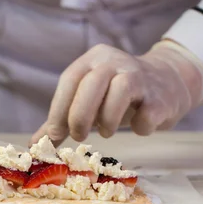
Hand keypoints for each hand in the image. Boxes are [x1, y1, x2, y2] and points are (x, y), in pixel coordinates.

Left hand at [32, 42, 202, 145]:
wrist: (169, 82)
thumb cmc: (118, 95)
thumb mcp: (89, 100)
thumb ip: (62, 120)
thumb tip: (33, 144)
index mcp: (93, 59)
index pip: (69, 80)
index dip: (58, 109)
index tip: (54, 134)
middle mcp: (115, 61)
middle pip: (92, 84)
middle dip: (80, 116)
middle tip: (78, 137)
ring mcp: (141, 76)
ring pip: (120, 93)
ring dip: (108, 120)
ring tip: (107, 130)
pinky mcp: (161, 97)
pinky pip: (146, 115)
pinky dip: (139, 127)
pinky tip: (139, 126)